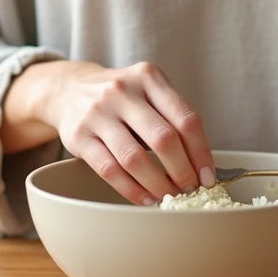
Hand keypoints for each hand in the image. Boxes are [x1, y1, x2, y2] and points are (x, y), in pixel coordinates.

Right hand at [7, 60, 215, 205]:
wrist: (69, 89)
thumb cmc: (122, 97)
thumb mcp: (148, 91)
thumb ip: (172, 117)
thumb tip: (201, 165)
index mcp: (149, 78)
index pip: (186, 118)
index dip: (201, 152)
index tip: (208, 176)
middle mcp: (123, 91)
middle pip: (163, 139)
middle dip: (182, 171)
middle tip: (190, 189)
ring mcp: (98, 113)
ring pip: (135, 159)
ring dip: (158, 184)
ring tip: (169, 197)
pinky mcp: (79, 136)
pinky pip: (110, 170)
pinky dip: (132, 190)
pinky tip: (145, 199)